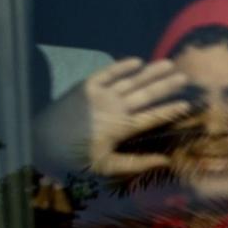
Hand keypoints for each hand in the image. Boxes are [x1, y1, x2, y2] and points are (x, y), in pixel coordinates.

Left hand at [64, 56, 199, 178]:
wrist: (40, 141)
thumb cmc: (74, 159)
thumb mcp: (106, 167)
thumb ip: (136, 163)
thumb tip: (164, 161)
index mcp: (122, 127)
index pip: (153, 117)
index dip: (171, 110)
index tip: (187, 104)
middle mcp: (116, 106)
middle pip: (147, 94)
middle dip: (167, 85)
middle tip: (185, 77)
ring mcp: (101, 93)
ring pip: (132, 80)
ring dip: (151, 72)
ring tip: (169, 63)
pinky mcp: (86, 85)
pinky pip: (108, 72)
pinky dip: (123, 66)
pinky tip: (137, 60)